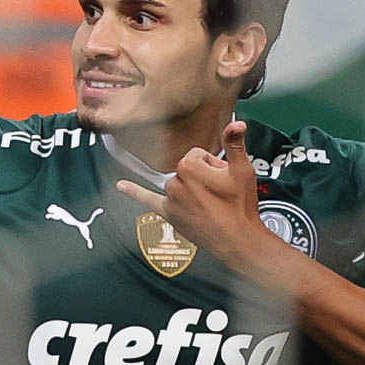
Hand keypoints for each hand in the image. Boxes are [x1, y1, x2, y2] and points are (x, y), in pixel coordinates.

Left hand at [116, 120, 269, 266]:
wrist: (237, 240)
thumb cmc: (240, 207)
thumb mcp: (243, 170)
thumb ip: (235, 143)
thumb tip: (236, 124)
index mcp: (190, 167)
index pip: (199, 154)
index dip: (214, 165)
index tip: (223, 177)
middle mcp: (176, 182)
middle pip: (188, 168)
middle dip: (203, 176)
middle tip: (220, 192)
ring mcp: (170, 199)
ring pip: (179, 183)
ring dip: (191, 188)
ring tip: (210, 203)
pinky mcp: (168, 214)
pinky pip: (147, 200)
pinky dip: (134, 192)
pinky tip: (122, 186)